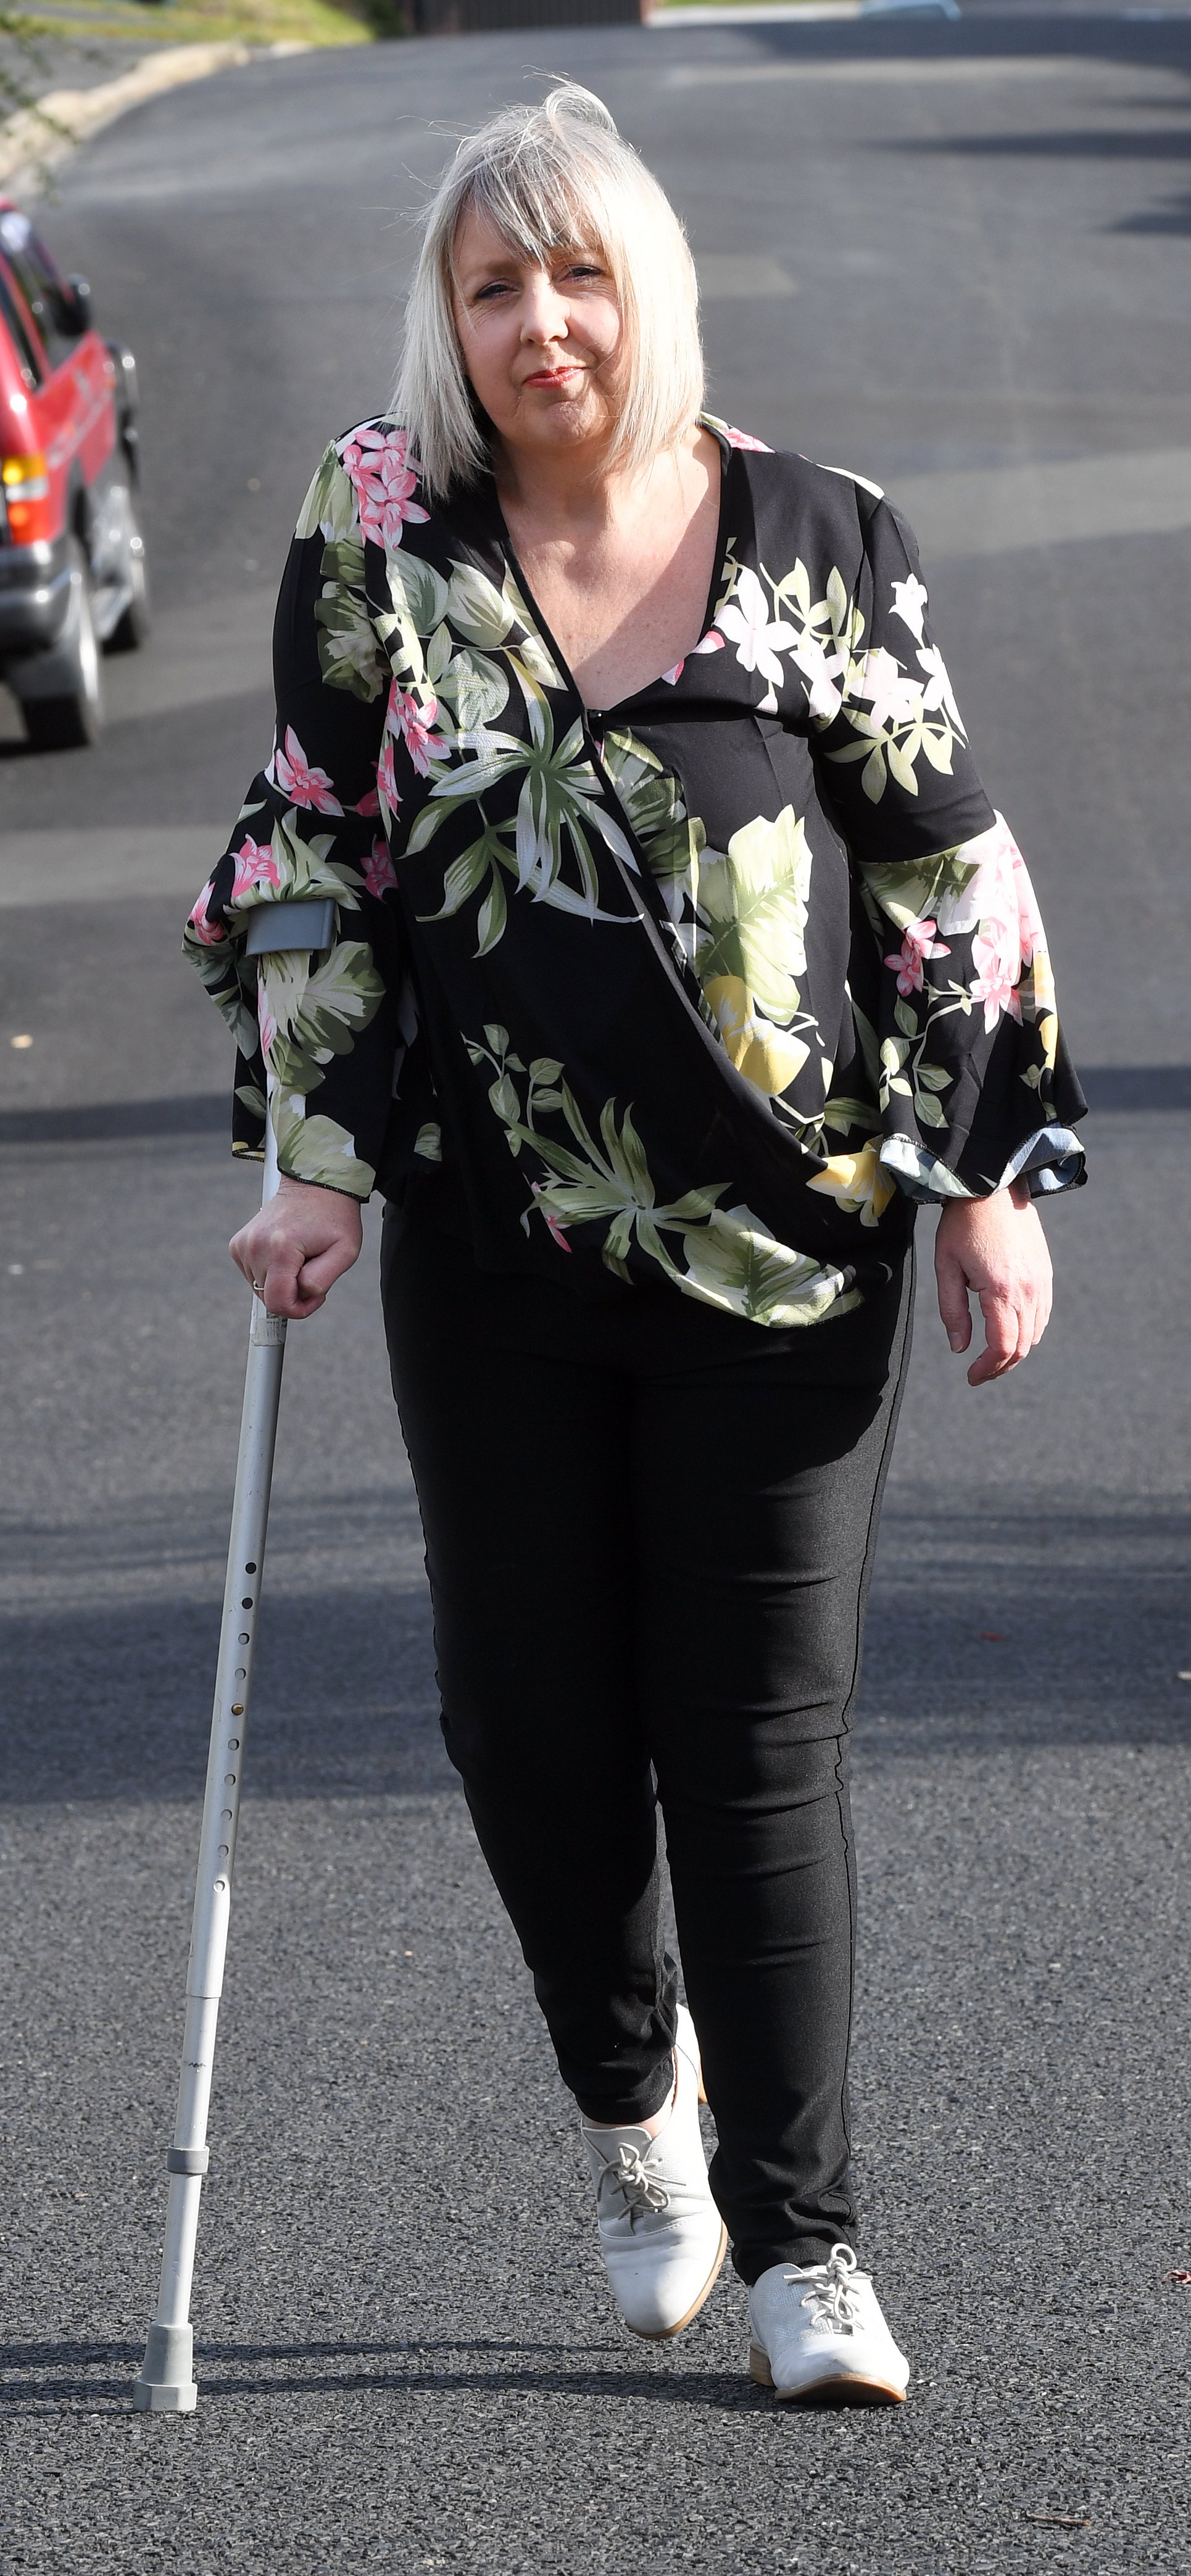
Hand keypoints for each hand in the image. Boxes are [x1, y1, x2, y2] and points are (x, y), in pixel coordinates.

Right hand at [229, 1175, 362, 1320]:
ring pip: (261, 1288)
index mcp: (280, 1248)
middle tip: (312, 1268)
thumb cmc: (334, 1217)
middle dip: (293, 1293)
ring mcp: (243, 1244)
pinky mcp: (238, 1244)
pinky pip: (253, 1274)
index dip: (300, 1309)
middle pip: (269, 1298)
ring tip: (300, 1257)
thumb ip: (321, 1281)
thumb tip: (298, 1295)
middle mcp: (255, 1246)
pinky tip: (286, 1253)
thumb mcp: (345, 1252)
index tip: (316, 1294)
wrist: (314, 1183)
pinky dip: (270, 1271)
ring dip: (282, 1282)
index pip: (279, 1304)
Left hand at [934, 1181, 1052, 1386]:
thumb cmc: (962, 1224)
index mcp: (1002, 1290)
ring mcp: (1042, 1281)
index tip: (972, 1377)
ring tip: (992, 1357)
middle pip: (1023, 1346)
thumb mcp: (946, 1267)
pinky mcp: (1046, 1273)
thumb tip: (960, 1348)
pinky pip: (1043, 1314)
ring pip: (1036, 1333)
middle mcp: (1029, 1290)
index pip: (1003, 1347)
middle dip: (1001, 1366)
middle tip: (979, 1373)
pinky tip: (1010, 1332)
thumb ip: (953, 1310)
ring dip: (1016, 1351)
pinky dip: (1029, 1331)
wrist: (993, 1186)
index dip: (988, 1369)